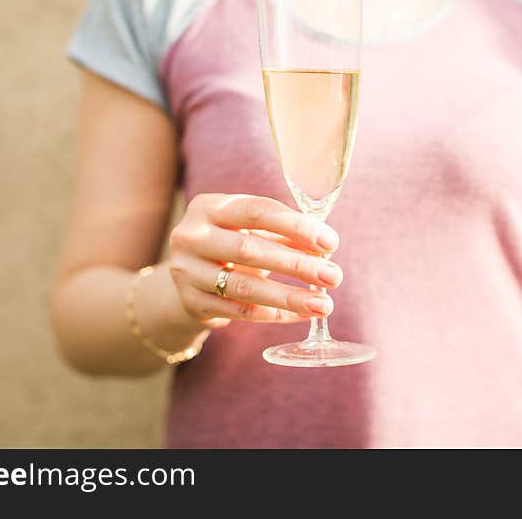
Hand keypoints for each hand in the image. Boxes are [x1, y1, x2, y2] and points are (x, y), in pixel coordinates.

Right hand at [168, 194, 342, 327]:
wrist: (188, 276)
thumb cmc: (230, 244)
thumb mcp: (250, 229)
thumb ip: (284, 233)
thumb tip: (325, 247)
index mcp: (209, 206)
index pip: (257, 210)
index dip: (296, 226)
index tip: (330, 243)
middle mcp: (192, 236)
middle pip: (250, 249)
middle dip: (297, 265)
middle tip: (333, 276)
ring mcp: (187, 271)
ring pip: (244, 287)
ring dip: (289, 297)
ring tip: (323, 305)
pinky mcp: (192, 303)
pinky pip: (240, 311)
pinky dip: (276, 314)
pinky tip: (303, 315)